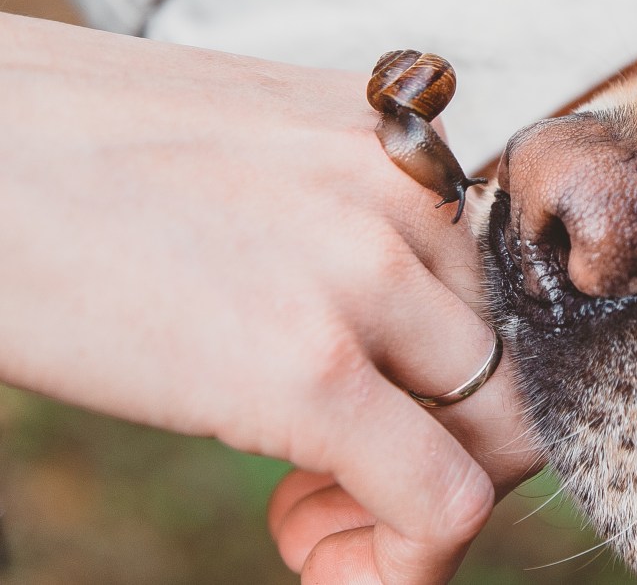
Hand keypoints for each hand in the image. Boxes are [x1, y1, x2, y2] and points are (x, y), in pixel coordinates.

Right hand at [0, 12, 539, 582]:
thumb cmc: (77, 155)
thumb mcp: (256, 155)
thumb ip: (341, 218)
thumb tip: (378, 322)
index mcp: (398, 145)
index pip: (501, 294)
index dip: (450, 378)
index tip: (371, 414)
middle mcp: (409, 195)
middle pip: (509, 366)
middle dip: (444, 444)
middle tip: (331, 476)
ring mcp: (367, 273)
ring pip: (499, 437)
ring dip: (419, 500)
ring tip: (302, 504)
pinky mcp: (307, 368)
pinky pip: (441, 505)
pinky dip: (404, 563)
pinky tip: (308, 551)